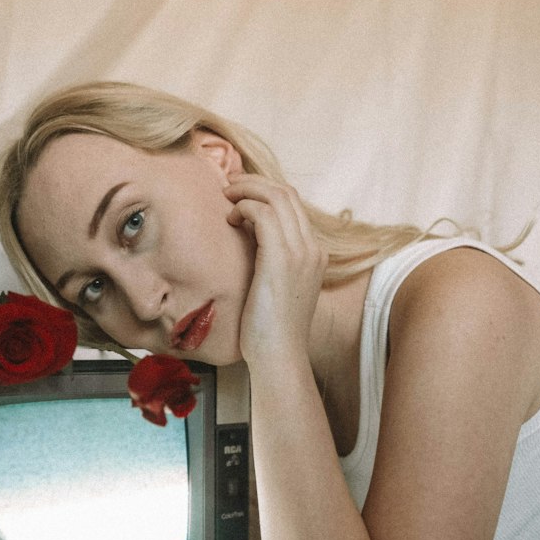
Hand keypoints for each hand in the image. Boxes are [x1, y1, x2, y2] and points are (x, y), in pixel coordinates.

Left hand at [223, 173, 326, 364]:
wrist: (279, 355)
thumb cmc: (269, 330)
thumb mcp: (275, 289)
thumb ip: (270, 263)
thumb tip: (247, 240)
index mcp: (313, 255)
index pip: (294, 205)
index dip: (265, 192)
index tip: (240, 195)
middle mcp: (312, 248)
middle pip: (287, 193)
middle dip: (255, 183)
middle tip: (229, 187)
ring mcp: (300, 251)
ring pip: (276, 196)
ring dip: (247, 190)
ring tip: (226, 197)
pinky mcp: (282, 257)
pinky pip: (262, 213)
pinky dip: (244, 207)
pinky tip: (229, 220)